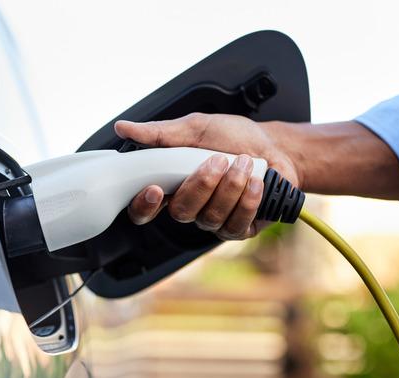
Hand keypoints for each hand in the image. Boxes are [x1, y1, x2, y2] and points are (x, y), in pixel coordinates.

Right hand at [115, 113, 300, 239]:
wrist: (275, 147)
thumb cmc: (234, 138)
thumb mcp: (196, 128)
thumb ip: (160, 133)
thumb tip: (123, 128)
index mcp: (172, 185)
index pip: (144, 208)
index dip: (144, 205)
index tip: (153, 189)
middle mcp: (191, 207)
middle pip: (180, 212)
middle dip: (201, 185)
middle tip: (219, 160)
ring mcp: (214, 220)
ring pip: (210, 217)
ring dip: (230, 187)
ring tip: (245, 163)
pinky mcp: (239, 228)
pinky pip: (236, 224)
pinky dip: (248, 200)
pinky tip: (256, 183)